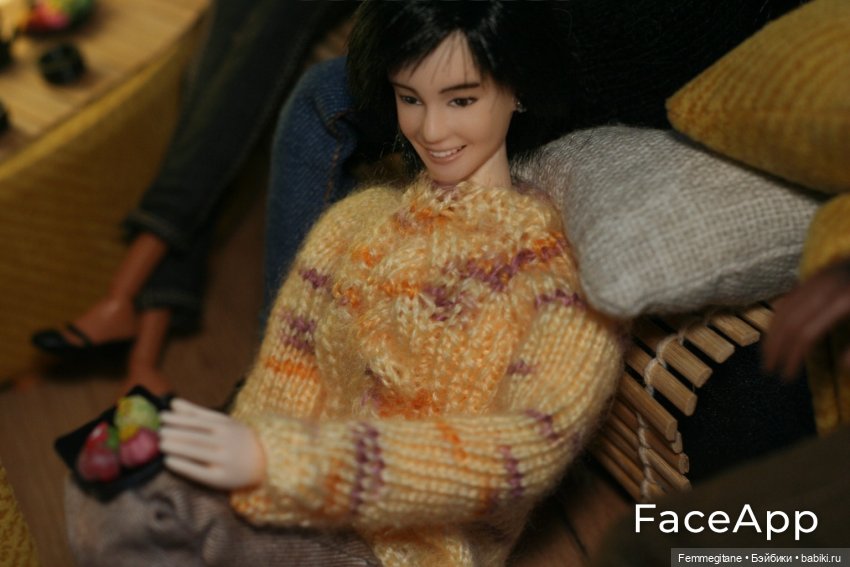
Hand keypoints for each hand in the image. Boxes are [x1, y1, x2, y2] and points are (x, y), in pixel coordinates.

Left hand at [159, 398, 266, 489]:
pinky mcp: (221, 478)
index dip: (179, 418)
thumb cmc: (238, 440)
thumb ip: (198, 413)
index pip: (198, 420)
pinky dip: (182, 465)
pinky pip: (199, 471)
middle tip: (158, 431)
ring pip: (195, 451)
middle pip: (195, 435)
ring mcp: (224, 460)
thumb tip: (172, 403)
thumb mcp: (224, 422)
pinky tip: (168, 461)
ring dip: (176, 446)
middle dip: (175, 432)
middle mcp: (226, 441)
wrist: (266, 462)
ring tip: (161, 443)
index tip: (163, 416)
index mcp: (226, 426)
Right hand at [763, 257, 849, 379]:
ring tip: (767, 355)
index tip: (787, 377)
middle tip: (769, 370)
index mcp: (844, 302)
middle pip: (790, 321)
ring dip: (772, 334)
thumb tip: (843, 366)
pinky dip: (778, 317)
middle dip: (776, 347)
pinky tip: (775, 332)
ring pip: (784, 308)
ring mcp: (819, 279)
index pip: (807, 333)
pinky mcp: (817, 276)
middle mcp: (826, 289)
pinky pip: (789, 298)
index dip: (794, 357)